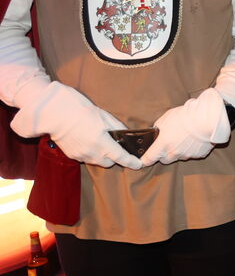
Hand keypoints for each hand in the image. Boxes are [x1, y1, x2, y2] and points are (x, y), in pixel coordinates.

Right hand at [10, 81, 139, 168]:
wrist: (54, 113)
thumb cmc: (80, 111)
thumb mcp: (104, 116)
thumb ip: (117, 127)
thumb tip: (126, 134)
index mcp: (102, 143)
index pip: (121, 157)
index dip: (132, 162)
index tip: (138, 164)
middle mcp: (92, 153)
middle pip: (109, 163)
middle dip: (115, 157)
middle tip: (116, 146)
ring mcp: (80, 156)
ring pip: (97, 162)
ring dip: (103, 156)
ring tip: (101, 142)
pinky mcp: (72, 155)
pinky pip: (86, 159)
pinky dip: (91, 154)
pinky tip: (89, 142)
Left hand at [141, 88, 229, 164]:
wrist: (207, 118)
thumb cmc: (185, 116)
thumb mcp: (165, 118)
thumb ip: (159, 128)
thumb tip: (157, 132)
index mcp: (162, 145)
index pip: (148, 159)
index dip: (144, 160)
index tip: (142, 161)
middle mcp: (173, 153)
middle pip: (164, 160)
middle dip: (164, 154)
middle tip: (168, 143)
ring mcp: (187, 155)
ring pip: (178, 157)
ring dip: (178, 151)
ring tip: (184, 138)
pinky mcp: (199, 155)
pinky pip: (192, 154)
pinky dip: (191, 149)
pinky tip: (194, 139)